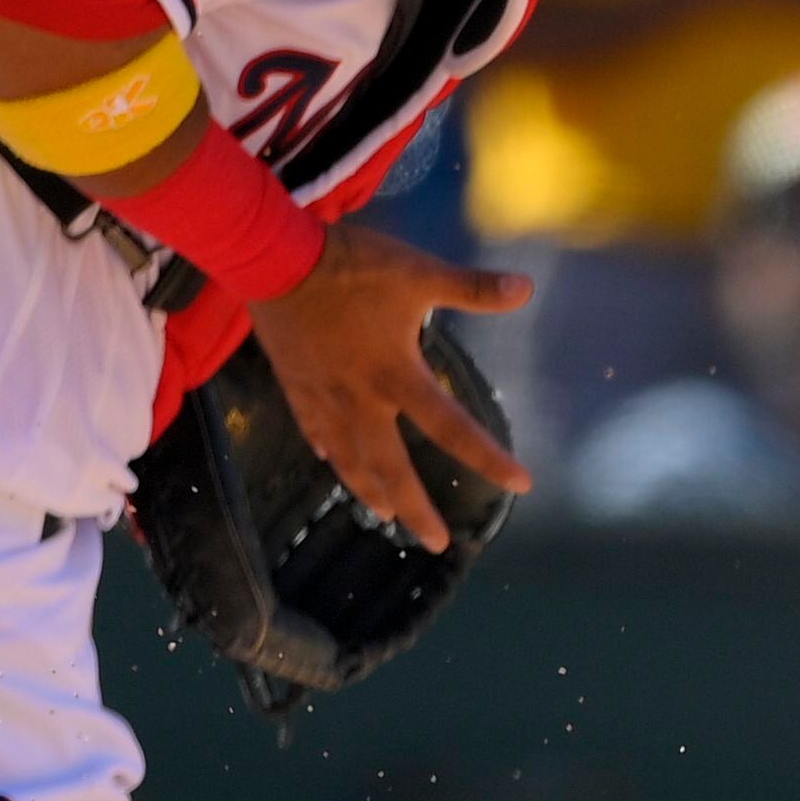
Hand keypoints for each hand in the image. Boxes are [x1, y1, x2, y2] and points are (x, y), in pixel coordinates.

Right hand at [245, 223, 536, 548]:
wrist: (272, 258)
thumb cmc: (350, 267)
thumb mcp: (418, 272)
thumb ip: (473, 287)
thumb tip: (527, 288)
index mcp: (396, 376)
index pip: (451, 427)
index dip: (489, 457)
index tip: (521, 485)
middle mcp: (361, 400)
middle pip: (392, 469)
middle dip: (415, 510)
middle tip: (435, 542)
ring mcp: (324, 398)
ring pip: (350, 460)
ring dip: (370, 491)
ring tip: (387, 516)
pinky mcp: (295, 386)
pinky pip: (314, 430)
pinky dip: (329, 452)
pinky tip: (332, 460)